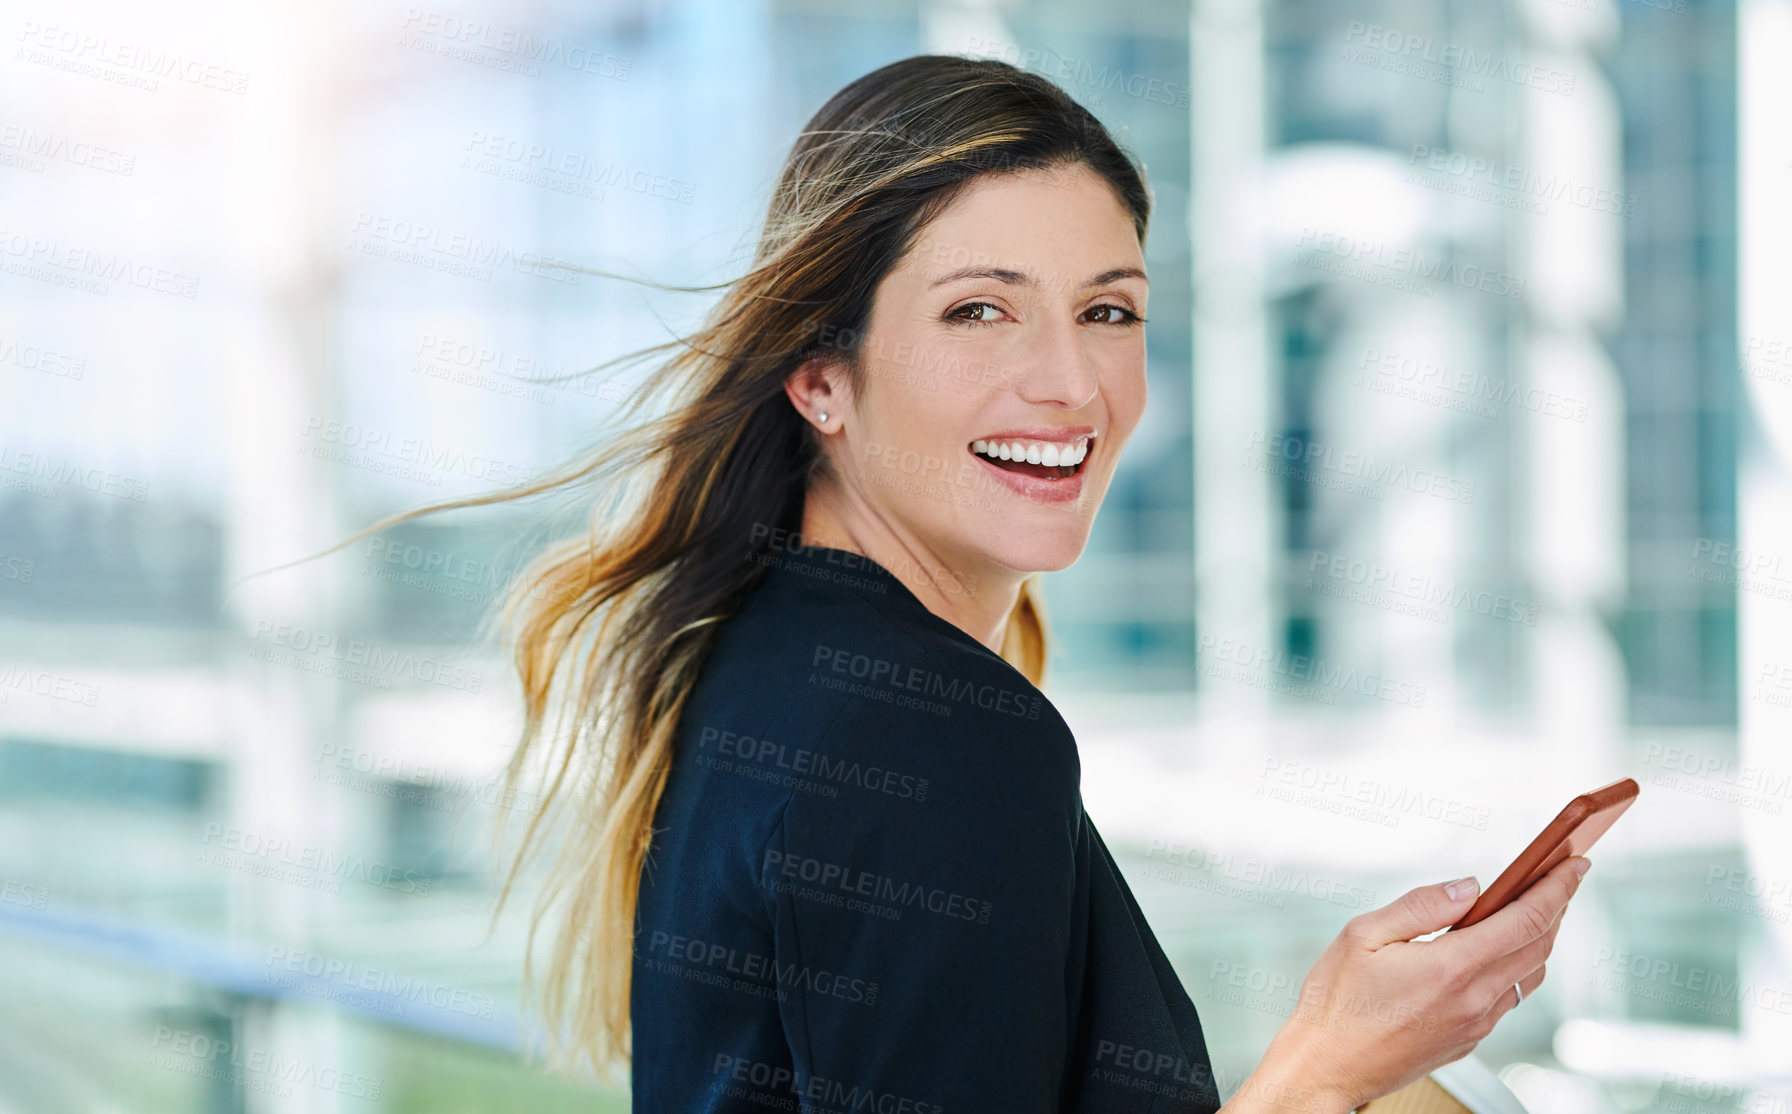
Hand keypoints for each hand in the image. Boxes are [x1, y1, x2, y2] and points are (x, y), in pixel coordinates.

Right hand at [1229, 855, 1590, 1112]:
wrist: (1328, 1067)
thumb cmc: (1336, 1001)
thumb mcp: (1363, 935)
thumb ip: (1421, 905)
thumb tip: (1470, 886)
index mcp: (1451, 967)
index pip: (1526, 919)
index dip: (1557, 887)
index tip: (1575, 863)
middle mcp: (1474, 999)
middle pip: (1539, 946)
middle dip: (1558, 905)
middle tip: (1563, 875)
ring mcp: (1476, 1024)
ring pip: (1530, 974)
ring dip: (1542, 937)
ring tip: (1538, 907)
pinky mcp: (1468, 1039)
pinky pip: (1510, 997)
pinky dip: (1519, 965)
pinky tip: (1503, 950)